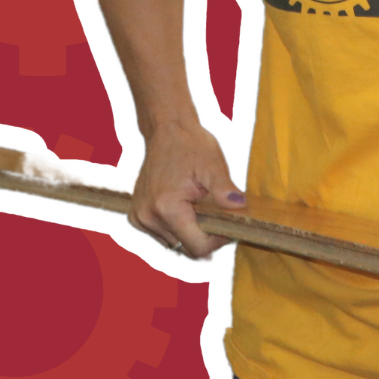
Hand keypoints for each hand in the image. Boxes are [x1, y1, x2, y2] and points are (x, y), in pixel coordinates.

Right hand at [130, 120, 244, 257]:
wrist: (166, 131)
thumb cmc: (190, 145)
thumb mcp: (213, 166)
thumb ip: (225, 190)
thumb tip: (241, 207)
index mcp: (166, 208)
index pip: (196, 246)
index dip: (218, 242)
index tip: (230, 228)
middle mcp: (148, 216)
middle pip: (186, 247)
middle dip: (206, 237)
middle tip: (221, 218)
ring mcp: (140, 217)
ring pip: (175, 243)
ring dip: (191, 232)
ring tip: (203, 209)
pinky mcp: (137, 216)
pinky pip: (163, 234)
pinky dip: (178, 227)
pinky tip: (187, 209)